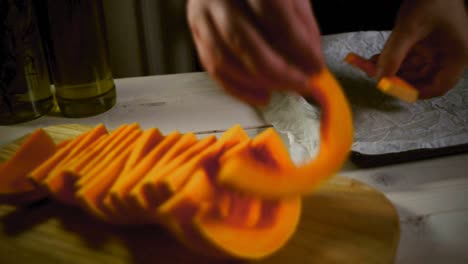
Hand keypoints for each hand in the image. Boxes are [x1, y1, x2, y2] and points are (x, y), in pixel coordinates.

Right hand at [186, 0, 324, 104]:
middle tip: (302, 84)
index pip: (273, 14)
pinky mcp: (196, 32)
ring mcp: (203, 15)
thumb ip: (301, 22)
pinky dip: (239, 88)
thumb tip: (311, 61)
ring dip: (259, 83)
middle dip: (279, 72)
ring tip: (285, 89)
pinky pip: (213, 68)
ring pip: (224, 60)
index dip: (297, 45)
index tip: (315, 66)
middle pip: (245, 42)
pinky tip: (261, 95)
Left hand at [376, 0, 467, 98]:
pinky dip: (393, 59)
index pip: (439, 86)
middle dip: (398, 79)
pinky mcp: (426, 44)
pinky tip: (376, 59)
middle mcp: (449, 55)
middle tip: (379, 78)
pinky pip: (408, 58)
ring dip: (392, 69)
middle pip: (423, 79)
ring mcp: (437, 50)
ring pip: (412, 69)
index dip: (416, 92)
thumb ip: (393, 55)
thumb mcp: (409, 29)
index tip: (395, 91)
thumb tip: (380, 77)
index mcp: (457, 55)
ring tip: (372, 66)